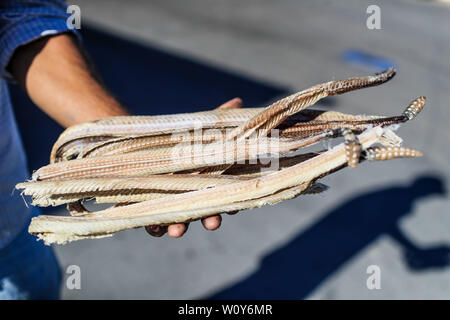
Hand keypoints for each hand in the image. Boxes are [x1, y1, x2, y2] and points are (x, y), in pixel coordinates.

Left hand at [145, 97, 242, 237]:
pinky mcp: (148, 209)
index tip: (234, 208)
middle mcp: (191, 197)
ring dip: (180, 228)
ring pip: (179, 222)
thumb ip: (216, 121)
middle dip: (209, 219)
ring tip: (177, 231)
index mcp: (206, 182)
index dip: (229, 204)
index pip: (222, 195)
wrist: (136, 145)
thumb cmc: (174, 140)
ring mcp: (170, 205)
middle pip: (203, 212)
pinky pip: (153, 223)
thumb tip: (237, 101)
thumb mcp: (195, 130)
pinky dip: (154, 227)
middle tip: (212, 223)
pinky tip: (155, 228)